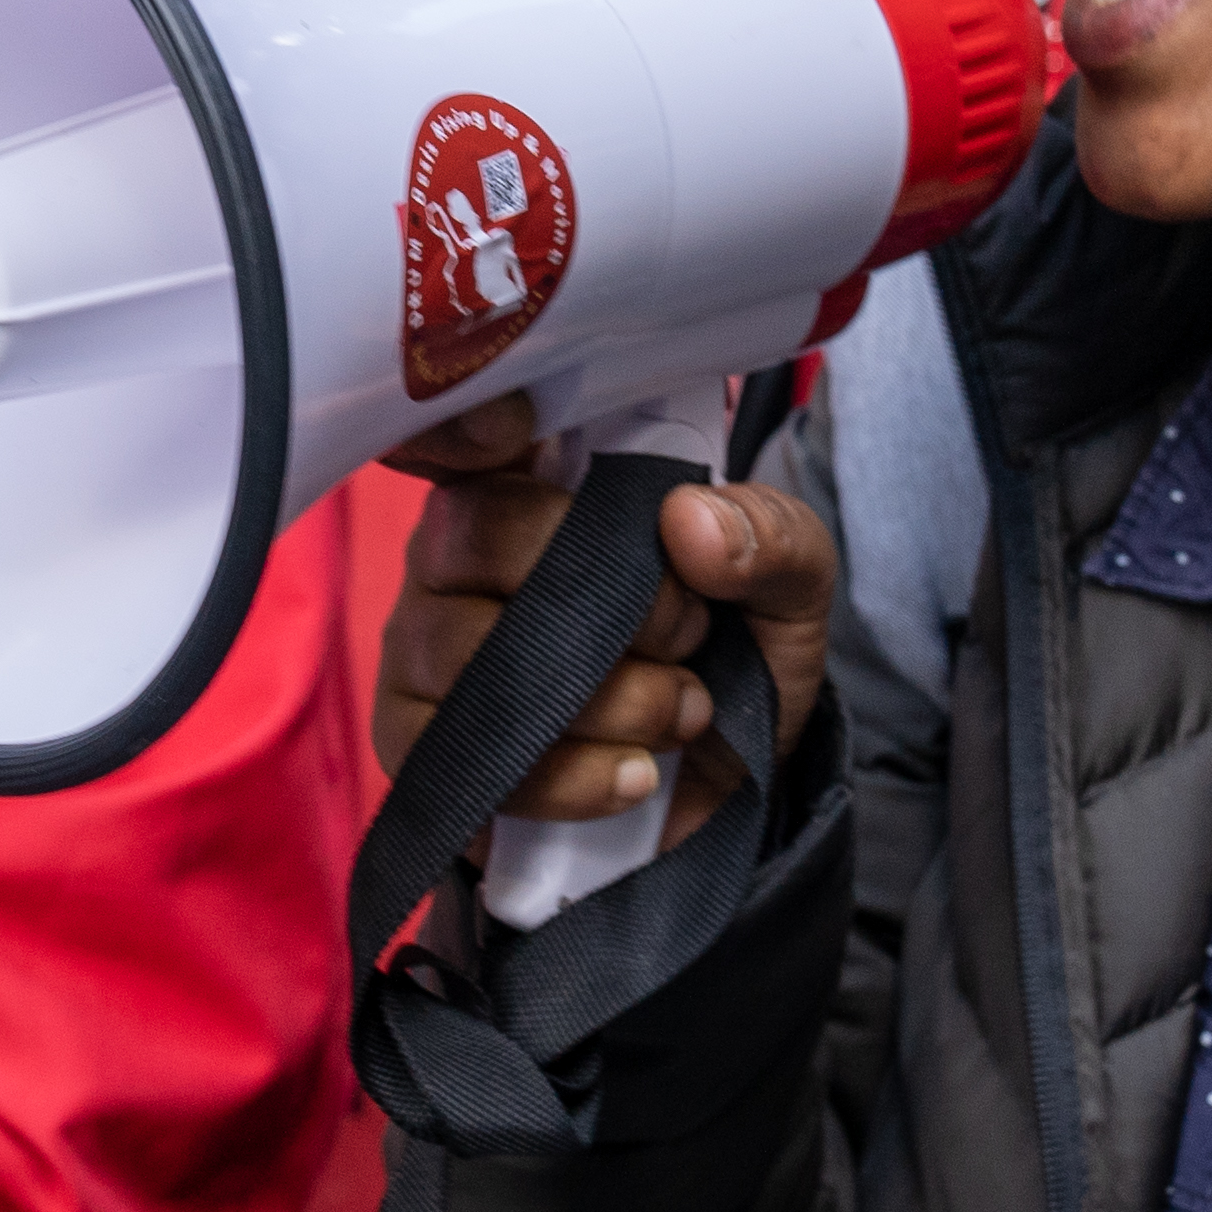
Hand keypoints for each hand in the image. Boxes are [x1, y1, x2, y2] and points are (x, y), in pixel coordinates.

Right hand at [375, 403, 837, 847]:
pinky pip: (460, 761)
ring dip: (604, 698)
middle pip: (468, 537)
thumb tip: (688, 520)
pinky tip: (635, 775)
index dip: (476, 423)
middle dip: (598, 593)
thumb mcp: (789, 583)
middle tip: (688, 632)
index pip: (463, 421)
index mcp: (534, 478)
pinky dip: (565, 779)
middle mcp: (458, 553)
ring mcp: (423, 652)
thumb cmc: (732, 655)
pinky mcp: (422, 750)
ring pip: (468, 660)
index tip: (529, 444)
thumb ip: (769, 533)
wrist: (726, 790)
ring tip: (686, 712)